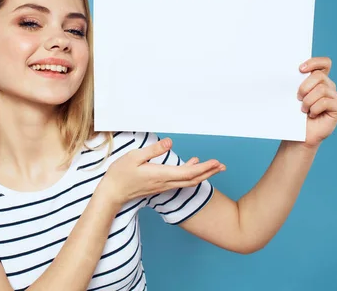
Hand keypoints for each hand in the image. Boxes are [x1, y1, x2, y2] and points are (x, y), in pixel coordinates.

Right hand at [98, 138, 224, 209]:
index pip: (188, 173)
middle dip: (209, 173)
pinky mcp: (160, 186)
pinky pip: (180, 181)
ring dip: (203, 174)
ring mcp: (163, 185)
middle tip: (223, 166)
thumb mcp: (134, 157)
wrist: (113, 193)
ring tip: (215, 167)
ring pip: (188, 181)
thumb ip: (154, 150)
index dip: (204, 168)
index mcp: (161, 174)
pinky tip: (193, 166)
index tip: (216, 162)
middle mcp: (165, 182)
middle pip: (193, 179)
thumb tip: (170, 142)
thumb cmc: (121, 174)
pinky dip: (191, 175)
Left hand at [297, 57, 336, 148]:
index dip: (314, 62)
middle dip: (304, 87)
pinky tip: (312, 115)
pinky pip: (326, 102)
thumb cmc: (294, 114)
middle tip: (298, 98)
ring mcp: (336, 97)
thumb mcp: (292, 96)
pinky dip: (315, 109)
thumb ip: (295, 83)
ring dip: (308, 101)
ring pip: (321, 89)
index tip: (300, 69)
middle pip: (319, 76)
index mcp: (319, 80)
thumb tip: (285, 71)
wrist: (298, 134)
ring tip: (304, 110)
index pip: (324, 63)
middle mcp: (329, 86)